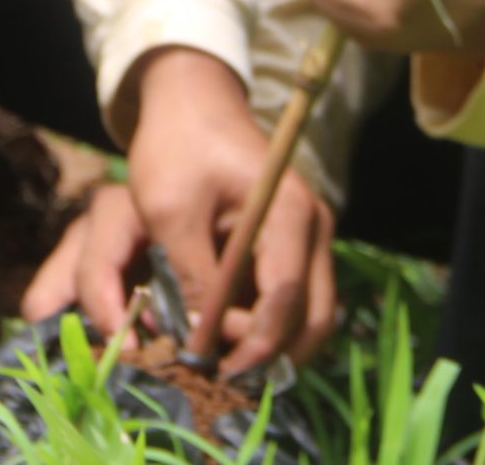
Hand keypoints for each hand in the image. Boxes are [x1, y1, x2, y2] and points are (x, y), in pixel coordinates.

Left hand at [22, 50, 335, 372]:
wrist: (191, 102)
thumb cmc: (176, 149)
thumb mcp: (169, 212)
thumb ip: (192, 276)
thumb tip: (201, 341)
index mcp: (287, 211)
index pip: (286, 295)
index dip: (256, 343)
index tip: (219, 372)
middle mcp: (312, 225)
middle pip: (314, 314)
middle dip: (274, 356)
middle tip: (227, 382)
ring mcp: (308, 234)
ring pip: (309, 312)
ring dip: (273, 345)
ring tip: (226, 368)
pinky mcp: (293, 241)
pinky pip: (294, 296)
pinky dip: (269, 325)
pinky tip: (230, 340)